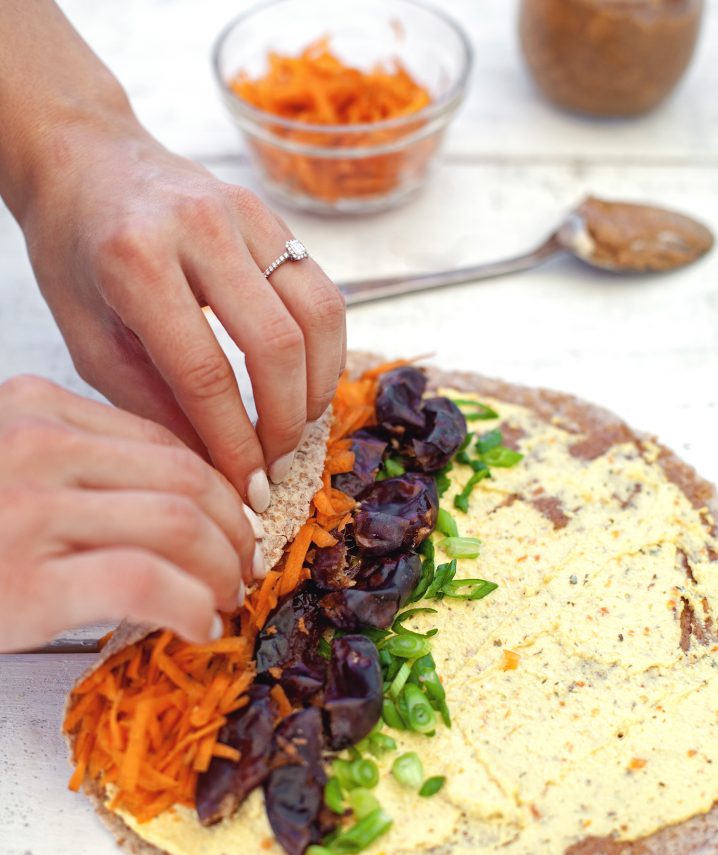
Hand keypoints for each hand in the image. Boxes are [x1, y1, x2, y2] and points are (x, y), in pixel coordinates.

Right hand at [0, 375, 262, 651]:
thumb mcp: (11, 474)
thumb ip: (77, 469)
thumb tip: (182, 501)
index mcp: (30, 408)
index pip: (161, 441)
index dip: (217, 489)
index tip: (234, 526)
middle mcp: (32, 444)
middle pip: (184, 477)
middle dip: (233, 530)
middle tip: (243, 567)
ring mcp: (28, 509)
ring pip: (179, 524)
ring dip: (221, 570)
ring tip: (225, 600)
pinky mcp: (28, 579)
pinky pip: (146, 583)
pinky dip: (190, 605)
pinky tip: (199, 626)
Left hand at [19, 119, 345, 512]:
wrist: (86, 162)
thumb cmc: (77, 255)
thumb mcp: (90, 339)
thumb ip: (153, 406)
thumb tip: (218, 468)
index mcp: (134, 260)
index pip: (205, 374)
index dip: (234, 443)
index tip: (248, 489)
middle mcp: (198, 227)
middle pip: (275, 345)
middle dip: (284, 424)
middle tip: (276, 466)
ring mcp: (245, 214)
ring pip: (316, 316)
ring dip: (316, 389)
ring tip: (296, 429)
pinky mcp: (274, 216)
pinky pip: (323, 293)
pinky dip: (325, 351)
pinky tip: (306, 385)